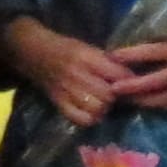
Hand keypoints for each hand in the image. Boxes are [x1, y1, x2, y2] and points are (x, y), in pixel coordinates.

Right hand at [5, 16, 133, 126]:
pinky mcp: (59, 103)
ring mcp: (66, 91)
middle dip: (117, 96)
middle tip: (117, 94)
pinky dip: (90, 118)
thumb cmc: (65, 48)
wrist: (34, 53)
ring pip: (97, 108)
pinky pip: (81, 119)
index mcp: (86, 57)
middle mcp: (77, 75)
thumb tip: (132, 77)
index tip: (133, 82)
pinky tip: (92, 112)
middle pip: (108, 95)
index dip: (128, 80)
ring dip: (105, 108)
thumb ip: (107, 62)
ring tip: (104, 102)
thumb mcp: (88, 47)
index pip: (117, 74)